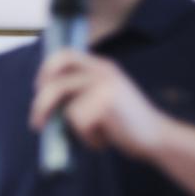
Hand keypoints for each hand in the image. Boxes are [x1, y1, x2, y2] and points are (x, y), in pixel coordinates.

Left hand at [29, 50, 164, 158]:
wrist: (156, 137)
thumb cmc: (126, 124)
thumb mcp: (103, 99)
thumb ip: (81, 93)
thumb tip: (46, 101)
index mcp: (102, 67)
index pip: (65, 54)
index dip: (46, 70)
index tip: (39, 89)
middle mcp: (103, 70)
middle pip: (55, 77)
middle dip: (41, 101)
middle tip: (38, 122)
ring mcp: (104, 84)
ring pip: (63, 101)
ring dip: (62, 123)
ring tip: (82, 138)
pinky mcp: (106, 102)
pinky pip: (77, 120)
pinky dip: (86, 137)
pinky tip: (102, 140)